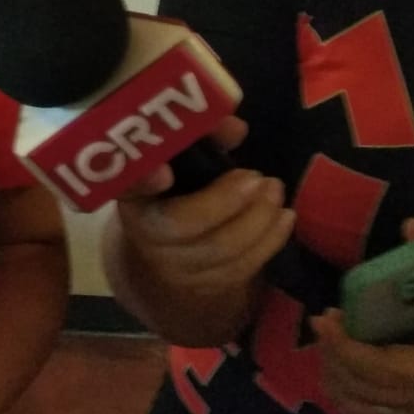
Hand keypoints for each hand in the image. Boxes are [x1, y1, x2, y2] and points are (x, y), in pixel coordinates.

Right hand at [115, 117, 293, 300]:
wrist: (170, 250)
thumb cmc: (177, 191)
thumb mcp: (180, 161)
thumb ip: (203, 136)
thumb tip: (234, 127)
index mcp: (132, 193)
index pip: (128, 187)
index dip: (144, 182)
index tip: (165, 172)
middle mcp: (145, 233)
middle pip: (182, 225)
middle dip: (226, 202)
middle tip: (258, 178)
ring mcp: (175, 266)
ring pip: (219, 251)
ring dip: (257, 220)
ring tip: (276, 192)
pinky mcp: (206, 286)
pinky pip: (241, 269)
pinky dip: (269, 242)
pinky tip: (285, 218)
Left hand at [314, 220, 413, 413]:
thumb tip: (409, 225)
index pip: (376, 368)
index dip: (343, 346)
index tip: (325, 317)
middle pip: (362, 390)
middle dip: (333, 357)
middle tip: (325, 324)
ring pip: (367, 411)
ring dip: (338, 382)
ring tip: (330, 347)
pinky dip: (355, 407)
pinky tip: (344, 384)